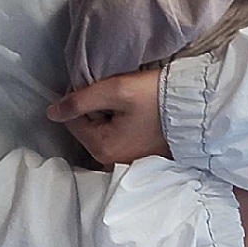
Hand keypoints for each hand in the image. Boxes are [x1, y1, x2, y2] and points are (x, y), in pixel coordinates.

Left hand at [48, 69, 168, 165]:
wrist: (196, 109)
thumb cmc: (155, 98)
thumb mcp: (116, 90)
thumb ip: (80, 101)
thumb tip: (51, 113)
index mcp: (101, 148)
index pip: (72, 120)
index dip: (79, 98)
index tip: (100, 84)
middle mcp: (111, 161)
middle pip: (86, 128)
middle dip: (94, 110)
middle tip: (115, 93)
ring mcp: (127, 162)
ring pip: (101, 132)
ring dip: (107, 117)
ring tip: (126, 102)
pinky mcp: (139, 157)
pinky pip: (117, 138)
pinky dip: (120, 125)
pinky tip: (134, 114)